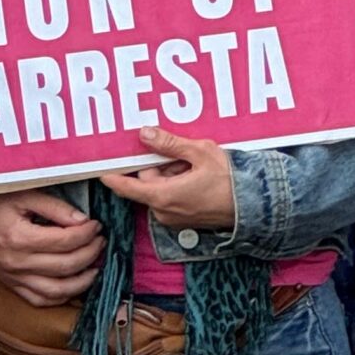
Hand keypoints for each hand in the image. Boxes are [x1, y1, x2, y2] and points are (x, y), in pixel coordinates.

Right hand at [0, 192, 102, 306]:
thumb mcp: (24, 196)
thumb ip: (54, 207)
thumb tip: (83, 220)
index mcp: (20, 238)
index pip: (64, 241)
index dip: (86, 233)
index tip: (96, 225)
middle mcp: (18, 263)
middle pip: (66, 266)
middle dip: (90, 253)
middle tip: (100, 241)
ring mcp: (16, 279)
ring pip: (57, 291)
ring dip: (83, 281)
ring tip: (95, 266)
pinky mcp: (14, 287)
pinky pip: (42, 300)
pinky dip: (63, 297)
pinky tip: (75, 284)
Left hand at [98, 128, 234, 229]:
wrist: (255, 207)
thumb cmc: (229, 181)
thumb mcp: (199, 153)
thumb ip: (169, 144)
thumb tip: (144, 134)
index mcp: (163, 196)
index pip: (126, 187)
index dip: (112, 176)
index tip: (98, 168)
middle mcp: (164, 212)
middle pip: (147, 181)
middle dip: (159, 165)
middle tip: (183, 156)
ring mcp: (174, 218)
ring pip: (160, 188)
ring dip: (171, 174)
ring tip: (195, 166)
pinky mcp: (184, 220)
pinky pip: (171, 197)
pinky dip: (179, 185)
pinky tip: (197, 177)